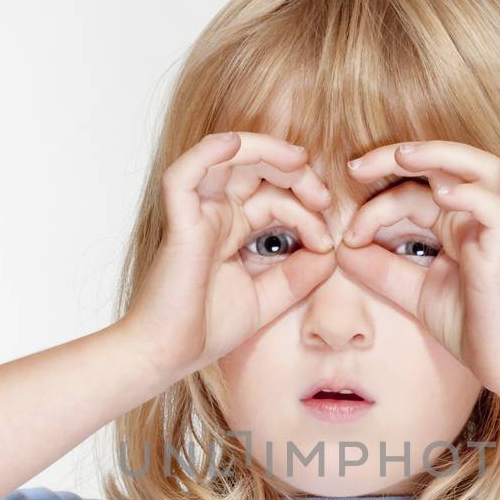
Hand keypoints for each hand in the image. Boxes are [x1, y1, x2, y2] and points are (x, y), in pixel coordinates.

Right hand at [119, 130, 337, 382]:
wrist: (168, 355)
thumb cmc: (207, 329)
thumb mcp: (270, 297)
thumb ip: (300, 274)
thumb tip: (331, 249)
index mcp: (232, 228)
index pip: (274, 198)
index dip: (306, 211)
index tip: (327, 241)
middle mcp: (214, 214)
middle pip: (255, 168)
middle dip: (295, 173)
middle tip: (323, 197)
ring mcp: (195, 214)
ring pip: (225, 156)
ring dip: (265, 151)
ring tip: (299, 163)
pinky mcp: (179, 221)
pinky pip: (186, 173)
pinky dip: (209, 152)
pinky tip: (235, 143)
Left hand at [332, 139, 499, 396]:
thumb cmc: (470, 327)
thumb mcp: (412, 293)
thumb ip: (380, 269)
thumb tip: (341, 248)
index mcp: (452, 225)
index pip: (411, 192)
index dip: (373, 206)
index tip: (347, 235)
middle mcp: (473, 219)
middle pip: (443, 162)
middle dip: (397, 155)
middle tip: (356, 167)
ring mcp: (492, 231)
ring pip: (481, 168)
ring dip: (441, 154)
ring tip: (403, 156)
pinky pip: (497, 210)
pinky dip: (471, 195)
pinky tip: (442, 195)